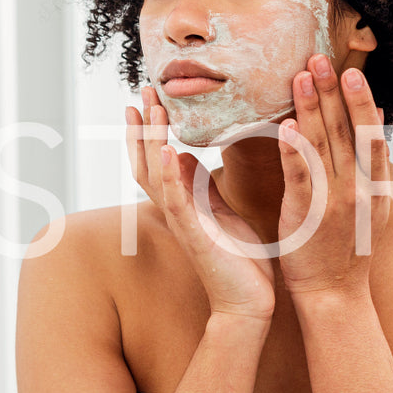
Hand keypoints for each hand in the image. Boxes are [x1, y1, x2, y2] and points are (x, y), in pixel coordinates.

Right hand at [127, 87, 274, 319]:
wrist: (248, 303)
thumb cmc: (239, 261)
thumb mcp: (219, 214)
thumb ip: (200, 187)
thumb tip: (183, 156)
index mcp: (183, 203)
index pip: (156, 160)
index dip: (149, 130)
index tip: (148, 98)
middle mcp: (176, 210)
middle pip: (147, 161)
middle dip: (144, 125)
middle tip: (143, 90)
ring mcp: (182, 222)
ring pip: (156, 174)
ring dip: (151, 140)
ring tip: (150, 108)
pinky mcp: (195, 235)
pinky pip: (176, 200)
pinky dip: (168, 175)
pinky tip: (166, 150)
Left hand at [275, 55, 390, 298]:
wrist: (336, 296)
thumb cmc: (348, 252)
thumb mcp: (373, 209)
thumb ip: (372, 171)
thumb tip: (375, 132)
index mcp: (373, 186)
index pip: (369, 135)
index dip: (361, 101)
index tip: (353, 70)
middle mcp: (358, 189)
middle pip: (347, 131)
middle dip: (335, 92)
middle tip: (323, 58)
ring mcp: (334, 202)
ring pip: (324, 146)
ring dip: (314, 108)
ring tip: (303, 76)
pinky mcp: (308, 216)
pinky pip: (301, 178)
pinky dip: (296, 151)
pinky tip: (289, 127)